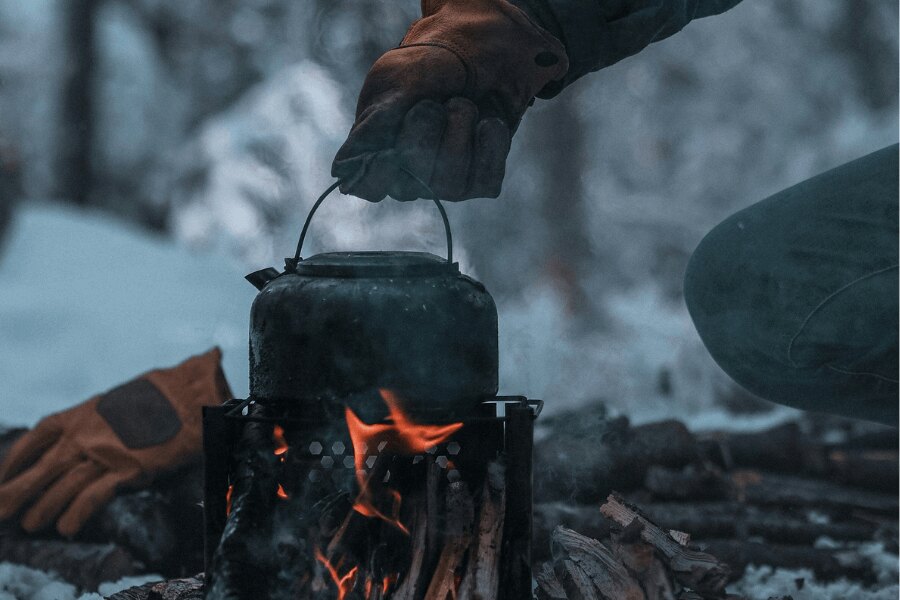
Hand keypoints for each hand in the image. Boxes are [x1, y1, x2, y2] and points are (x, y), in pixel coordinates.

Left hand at [0, 348, 231, 535]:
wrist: (190, 395)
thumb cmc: (158, 395)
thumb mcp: (115, 401)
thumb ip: (93, 421)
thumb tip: (79, 437)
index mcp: (81, 414)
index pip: (35, 439)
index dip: (14, 460)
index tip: (3, 475)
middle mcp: (85, 434)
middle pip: (40, 469)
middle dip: (17, 491)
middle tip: (1, 511)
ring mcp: (104, 453)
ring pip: (63, 487)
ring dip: (43, 508)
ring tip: (30, 524)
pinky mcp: (127, 469)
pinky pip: (93, 497)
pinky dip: (77, 514)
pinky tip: (67, 528)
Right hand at [332, 0, 567, 201]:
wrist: (476, 55)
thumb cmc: (426, 66)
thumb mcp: (397, 80)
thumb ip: (379, 121)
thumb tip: (345, 167)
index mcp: (373, 152)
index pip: (367, 186)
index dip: (379, 173)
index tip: (389, 150)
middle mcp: (406, 176)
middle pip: (413, 181)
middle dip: (425, 131)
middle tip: (432, 102)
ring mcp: (442, 184)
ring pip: (451, 183)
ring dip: (460, 130)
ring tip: (461, 104)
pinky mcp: (479, 182)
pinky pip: (487, 181)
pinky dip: (491, 144)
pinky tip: (487, 122)